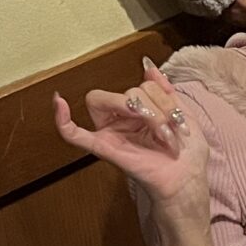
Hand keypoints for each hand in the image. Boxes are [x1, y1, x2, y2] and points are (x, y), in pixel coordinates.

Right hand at [53, 57, 207, 212]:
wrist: (186, 180)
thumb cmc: (187, 153)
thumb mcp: (182, 113)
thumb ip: (163, 89)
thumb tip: (147, 66)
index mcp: (139, 112)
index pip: (139, 87)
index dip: (160, 94)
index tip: (177, 113)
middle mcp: (123, 120)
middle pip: (127, 92)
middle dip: (154, 104)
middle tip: (169, 124)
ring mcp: (112, 133)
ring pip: (115, 101)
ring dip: (149, 114)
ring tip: (164, 135)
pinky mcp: (105, 148)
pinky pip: (74, 134)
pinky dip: (62, 120)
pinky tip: (58, 103)